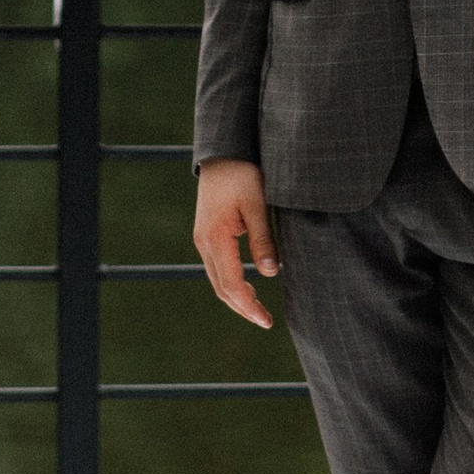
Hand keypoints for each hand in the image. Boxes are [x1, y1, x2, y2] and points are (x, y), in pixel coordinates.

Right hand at [194, 160, 277, 328]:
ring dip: (237, 298)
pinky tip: (248, 287)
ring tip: (259, 310)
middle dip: (243, 308)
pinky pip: (218, 268)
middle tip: (266, 321)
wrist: (221, 152)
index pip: (231, 284)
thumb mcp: (257, 204)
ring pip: (218, 280)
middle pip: (221, 288)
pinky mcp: (207, 235)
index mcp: (215, 238)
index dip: (249, 306)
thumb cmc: (241, 174)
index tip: (267, 320)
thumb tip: (270, 274)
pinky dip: (232, 283)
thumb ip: (263, 239)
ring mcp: (203, 239)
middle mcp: (204, 242)